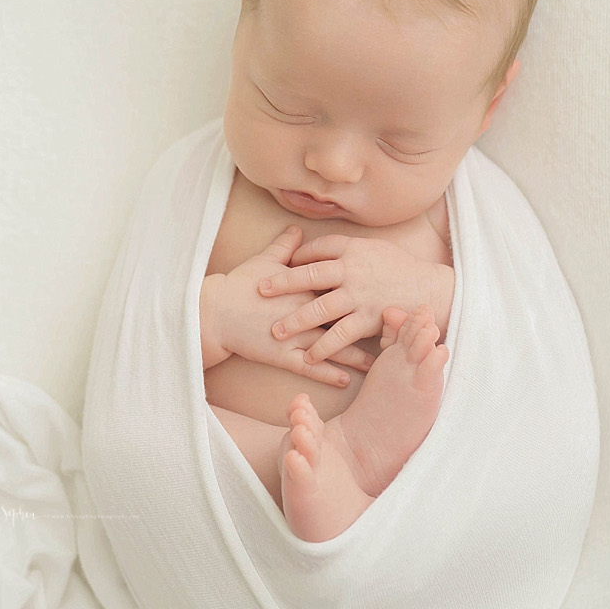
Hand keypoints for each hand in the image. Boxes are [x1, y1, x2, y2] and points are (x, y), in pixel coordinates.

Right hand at [212, 225, 376, 387]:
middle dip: (369, 322)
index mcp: (305, 285)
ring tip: (379, 360)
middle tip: (394, 328)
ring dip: (357, 354)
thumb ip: (286, 246)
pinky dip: (329, 373)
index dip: (363, 289)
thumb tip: (298, 229)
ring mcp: (296, 334)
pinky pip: (312, 367)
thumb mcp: (265, 261)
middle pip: (345, 316)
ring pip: (334, 345)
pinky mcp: (284, 355)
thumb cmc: (239, 286)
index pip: (339, 286)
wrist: (215, 312)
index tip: (386, 291)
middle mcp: (305, 310)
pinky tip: (346, 379)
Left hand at [256, 233, 433, 365]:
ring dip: (296, 321)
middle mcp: (353, 272)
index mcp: (353, 250)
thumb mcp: (373, 248)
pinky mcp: (369, 320)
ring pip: (320, 308)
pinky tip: (308, 356)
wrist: (431, 289)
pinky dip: (323, 347)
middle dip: (283, 283)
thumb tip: (312, 249)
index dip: (297, 256)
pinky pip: (341, 335)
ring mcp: (360, 297)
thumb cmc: (400, 268)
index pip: (318, 249)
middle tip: (260, 289)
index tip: (279, 263)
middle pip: (310, 276)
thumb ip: (343, 248)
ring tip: (276, 331)